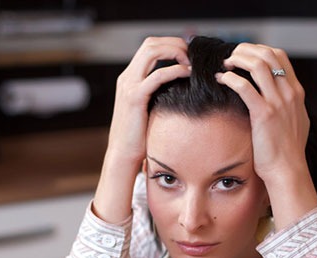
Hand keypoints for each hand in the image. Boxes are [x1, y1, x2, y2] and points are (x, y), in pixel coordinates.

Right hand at [94, 37, 190, 222]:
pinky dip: (175, 70)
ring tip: (190, 63)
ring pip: (151, 51)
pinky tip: (187, 75)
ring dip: (174, 52)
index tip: (189, 55)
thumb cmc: (139, 136)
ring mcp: (129, 85)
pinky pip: (157, 75)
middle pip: (150, 43)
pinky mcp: (135, 97)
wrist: (123, 154)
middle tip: (192, 55)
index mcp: (130, 78)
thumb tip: (182, 88)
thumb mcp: (149, 109)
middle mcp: (127, 77)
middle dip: (174, 43)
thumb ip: (159, 94)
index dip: (170, 45)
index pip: (149, 47)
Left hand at [216, 43, 316, 226]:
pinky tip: (220, 80)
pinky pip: (244, 87)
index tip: (244, 55)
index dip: (260, 49)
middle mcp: (289, 93)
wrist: (288, 170)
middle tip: (231, 57)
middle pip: (268, 55)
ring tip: (225, 65)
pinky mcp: (264, 114)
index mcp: (296, 92)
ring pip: (257, 65)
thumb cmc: (287, 151)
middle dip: (246, 50)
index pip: (280, 56)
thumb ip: (287, 105)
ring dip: (238, 60)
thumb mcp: (295, 121)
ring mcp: (278, 102)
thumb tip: (276, 95)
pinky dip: (230, 78)